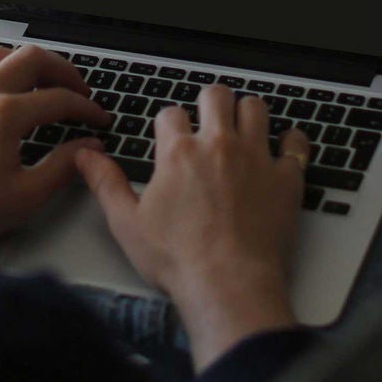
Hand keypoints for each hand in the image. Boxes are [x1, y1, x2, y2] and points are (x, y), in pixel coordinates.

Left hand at [0, 44, 110, 254]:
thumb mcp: (23, 197)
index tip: (97, 119)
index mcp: (3, 116)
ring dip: (26, 62)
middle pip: (32, 58)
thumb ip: (63, 168)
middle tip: (78, 88)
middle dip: (63, 70)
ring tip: (41, 81)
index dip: (87, 108)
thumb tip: (88, 149)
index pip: (59, 99)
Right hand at [76, 86, 310, 368]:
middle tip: (208, 119)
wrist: (228, 285)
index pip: (170, 114)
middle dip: (209, 103)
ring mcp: (256, 159)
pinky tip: (286, 144)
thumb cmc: (179, 260)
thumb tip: (85, 158)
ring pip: (255, 108)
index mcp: (178, 153)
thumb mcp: (127, 223)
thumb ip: (105, 183)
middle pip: (216, 96)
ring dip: (247, 112)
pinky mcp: (286, 179)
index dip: (168, 123)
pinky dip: (292, 139)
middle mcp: (219, 146)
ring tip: (242, 126)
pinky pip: (296, 143)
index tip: (170, 137)